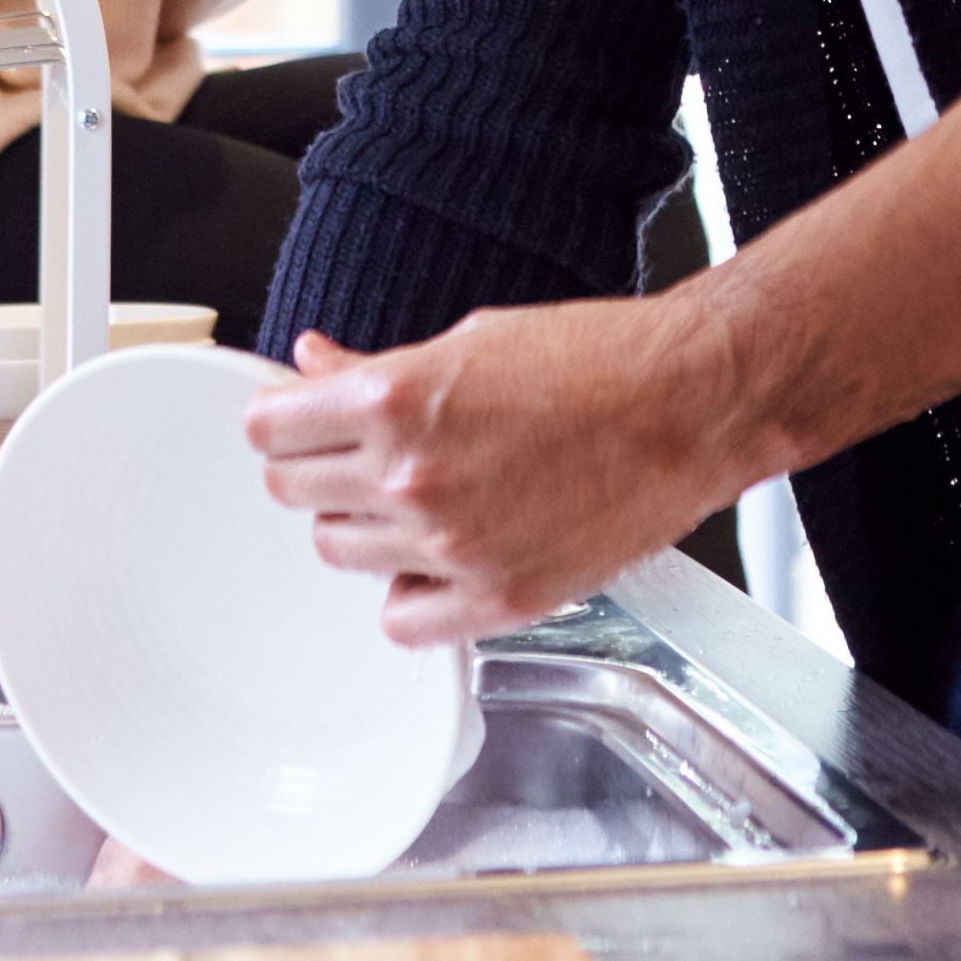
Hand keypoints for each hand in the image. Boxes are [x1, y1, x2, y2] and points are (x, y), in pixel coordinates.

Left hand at [247, 300, 773, 648]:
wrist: (691, 403)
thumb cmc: (598, 359)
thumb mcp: (472, 339)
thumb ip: (377, 366)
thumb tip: (313, 367)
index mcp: (399, 398)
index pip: (269, 430)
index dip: (283, 421)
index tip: (299, 422)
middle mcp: (412, 478)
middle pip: (292, 493)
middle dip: (318, 468)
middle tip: (360, 453)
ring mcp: (452, 546)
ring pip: (339, 553)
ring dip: (363, 526)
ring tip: (418, 498)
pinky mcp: (497, 597)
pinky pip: (401, 621)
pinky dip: (409, 593)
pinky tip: (440, 557)